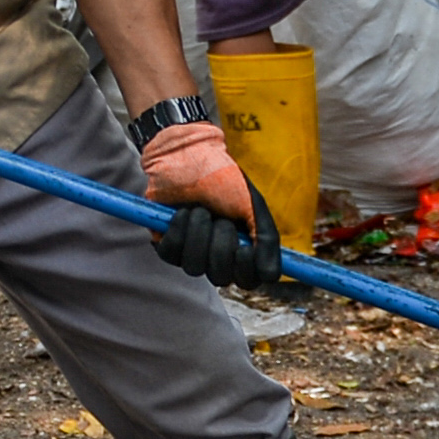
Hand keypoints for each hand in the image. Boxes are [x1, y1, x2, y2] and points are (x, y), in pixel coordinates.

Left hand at [142, 120, 280, 287]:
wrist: (190, 156)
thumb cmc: (225, 180)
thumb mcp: (253, 205)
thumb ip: (266, 239)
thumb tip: (270, 275)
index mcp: (244, 251)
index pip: (250, 281)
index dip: (247, 269)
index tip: (245, 247)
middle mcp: (218, 258)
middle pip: (221, 278)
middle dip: (222, 242)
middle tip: (221, 218)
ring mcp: (192, 255)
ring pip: (195, 267)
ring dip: (200, 232)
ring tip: (200, 209)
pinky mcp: (168, 248)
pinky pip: (172, 254)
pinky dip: (180, 228)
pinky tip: (182, 212)